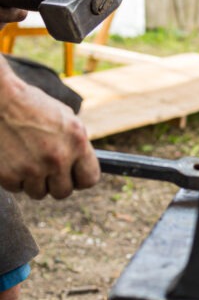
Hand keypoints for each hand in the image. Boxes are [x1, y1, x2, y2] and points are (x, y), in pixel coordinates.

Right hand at [0, 58, 99, 198]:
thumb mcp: (67, 120)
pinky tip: (14, 159)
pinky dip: (16, 178)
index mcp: (77, 142)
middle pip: (64, 192)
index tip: (73, 175)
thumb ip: (77, 145)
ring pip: (39, 193)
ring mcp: (33, 169)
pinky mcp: (8, 175)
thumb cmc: (34, 106)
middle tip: (48, 169)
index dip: (80, 178)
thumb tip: (82, 168)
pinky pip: (17, 189)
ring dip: (35, 182)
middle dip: (57, 182)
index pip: (89, 179)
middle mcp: (58, 158)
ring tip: (29, 160)